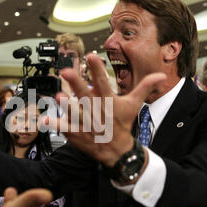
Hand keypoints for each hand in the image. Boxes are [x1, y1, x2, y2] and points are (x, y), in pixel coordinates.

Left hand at [45, 53, 165, 166]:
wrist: (117, 150)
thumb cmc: (122, 124)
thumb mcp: (133, 105)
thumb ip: (144, 87)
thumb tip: (160, 75)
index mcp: (108, 101)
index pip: (103, 82)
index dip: (98, 69)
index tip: (92, 56)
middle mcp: (96, 111)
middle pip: (85, 95)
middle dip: (77, 83)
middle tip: (66, 72)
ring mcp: (86, 123)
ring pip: (75, 112)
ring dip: (67, 105)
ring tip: (59, 97)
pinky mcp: (77, 133)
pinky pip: (65, 128)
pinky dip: (55, 124)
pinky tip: (46, 119)